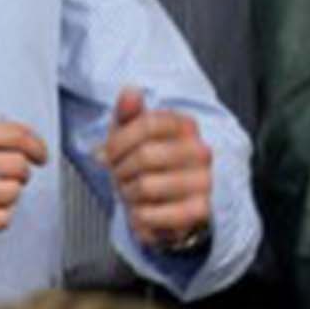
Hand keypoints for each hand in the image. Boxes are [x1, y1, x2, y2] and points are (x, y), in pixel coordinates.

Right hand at [0, 120, 48, 248]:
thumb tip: (22, 142)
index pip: (13, 134)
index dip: (36, 145)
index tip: (41, 155)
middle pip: (17, 165)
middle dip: (23, 173)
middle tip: (14, 177)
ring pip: (12, 193)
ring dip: (10, 196)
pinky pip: (0, 219)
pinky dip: (0, 216)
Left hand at [100, 88, 212, 251]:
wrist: (167, 203)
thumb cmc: (145, 163)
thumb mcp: (130, 133)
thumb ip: (127, 112)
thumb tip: (130, 92)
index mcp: (185, 125)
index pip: (147, 124)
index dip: (118, 142)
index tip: (106, 154)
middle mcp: (200, 151)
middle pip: (144, 155)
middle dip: (120, 170)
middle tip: (118, 176)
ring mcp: (203, 181)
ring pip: (146, 186)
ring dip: (127, 193)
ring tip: (130, 192)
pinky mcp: (200, 211)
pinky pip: (152, 214)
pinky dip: (137, 216)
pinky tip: (142, 211)